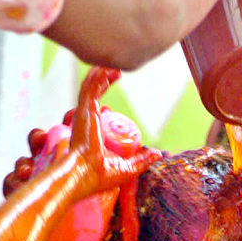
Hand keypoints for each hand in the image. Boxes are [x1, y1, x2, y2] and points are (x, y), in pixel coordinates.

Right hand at [61, 68, 161, 197]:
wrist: (85, 177)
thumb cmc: (99, 176)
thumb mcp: (127, 167)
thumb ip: (142, 160)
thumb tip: (158, 154)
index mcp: (91, 129)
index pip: (95, 102)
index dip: (103, 86)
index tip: (114, 77)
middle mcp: (85, 119)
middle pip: (92, 90)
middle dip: (103, 76)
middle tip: (116, 67)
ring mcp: (83, 114)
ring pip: (91, 86)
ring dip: (102, 73)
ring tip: (114, 63)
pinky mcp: (83, 112)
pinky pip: (90, 88)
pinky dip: (98, 77)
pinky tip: (108, 69)